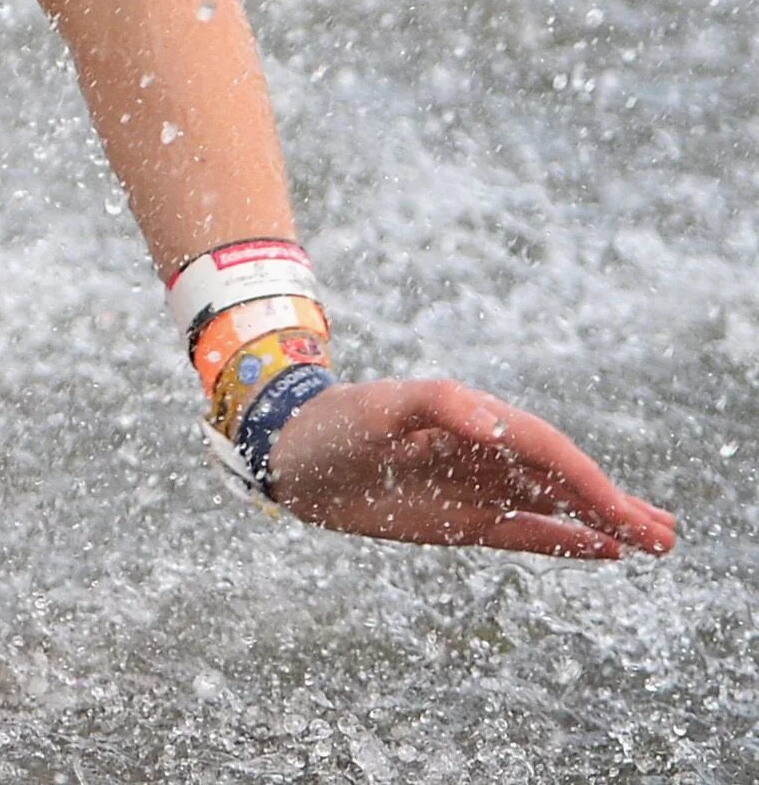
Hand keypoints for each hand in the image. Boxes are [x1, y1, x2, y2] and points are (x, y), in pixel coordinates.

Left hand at [264, 378, 677, 559]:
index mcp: (472, 421)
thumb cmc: (334, 422)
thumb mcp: (378, 409)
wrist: (291, 455)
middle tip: (667, 534)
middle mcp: (483, 454)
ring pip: (554, 507)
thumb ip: (437, 406)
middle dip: (613, 504)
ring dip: (602, 523)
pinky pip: (524, 532)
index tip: (620, 509)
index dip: (584, 479)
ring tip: (656, 542)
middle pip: (561, 479)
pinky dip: (563, 542)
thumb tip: (496, 424)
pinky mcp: (461, 520)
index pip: (543, 450)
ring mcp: (476, 487)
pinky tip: (603, 551)